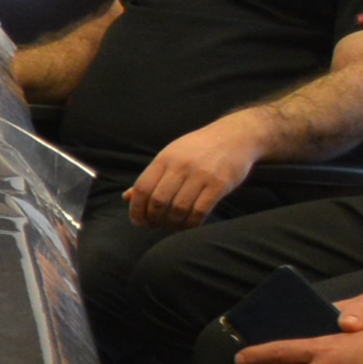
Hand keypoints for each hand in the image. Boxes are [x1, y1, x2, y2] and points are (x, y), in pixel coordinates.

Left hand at [124, 115, 263, 228]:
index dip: (137, 209)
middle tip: (156, 227)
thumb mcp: (171, 155)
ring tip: (173, 227)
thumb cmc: (199, 148)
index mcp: (165, 159)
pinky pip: (200, 211)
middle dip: (154, 219)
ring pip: (178, 208)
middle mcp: (180, 166)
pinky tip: (189, 225)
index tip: (138, 222)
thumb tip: (127, 197)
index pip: (142, 188)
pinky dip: (191, 224)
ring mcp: (201, 174)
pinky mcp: (219, 184)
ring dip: (173, 224)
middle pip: (158, 201)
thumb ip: (151, 177)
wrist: (235, 136)